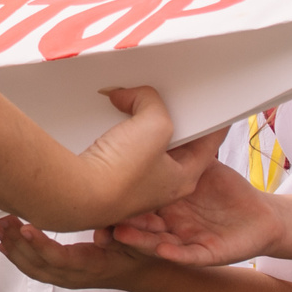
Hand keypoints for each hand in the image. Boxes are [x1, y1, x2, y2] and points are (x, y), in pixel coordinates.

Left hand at [0, 217, 149, 291]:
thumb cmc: (141, 255)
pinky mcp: (64, 275)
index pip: (59, 259)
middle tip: (2, 222)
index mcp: (92, 266)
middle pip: (39, 265)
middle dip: (17, 244)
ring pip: (34, 269)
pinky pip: (36, 269)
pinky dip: (20, 257)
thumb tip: (105, 235)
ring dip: (14, 249)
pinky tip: (7, 243)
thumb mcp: (139, 243)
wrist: (146, 275)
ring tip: (0, 228)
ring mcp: (68, 278)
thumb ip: (123, 237)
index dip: (40, 245)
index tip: (25, 228)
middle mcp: (76, 276)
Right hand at [70, 85, 201, 220]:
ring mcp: (136, 185)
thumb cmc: (121, 175)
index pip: (209, 144)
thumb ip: (151, 102)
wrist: (77, 194)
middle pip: (175, 142)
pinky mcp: (111, 181)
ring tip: (132, 106)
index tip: (214, 108)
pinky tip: (110, 123)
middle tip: (164, 100)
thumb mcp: (153, 124)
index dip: (213, 122)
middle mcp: (162, 186)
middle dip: (169, 119)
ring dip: (140, 126)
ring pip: (146, 146)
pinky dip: (119, 134)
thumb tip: (131, 97)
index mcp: (184, 178)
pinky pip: (122, 150)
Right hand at [112, 152, 280, 266]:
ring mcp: (184, 240)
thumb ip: (183, 144)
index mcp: (164, 203)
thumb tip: (162, 118)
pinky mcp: (204, 254)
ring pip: (156, 242)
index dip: (117, 200)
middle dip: (119, 223)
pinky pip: (187, 255)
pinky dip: (174, 254)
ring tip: (121, 234)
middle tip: (99, 220)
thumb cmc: (227, 192)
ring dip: (138, 239)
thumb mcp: (202, 163)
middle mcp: (169, 223)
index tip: (97, 194)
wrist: (259, 218)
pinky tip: (162, 250)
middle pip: (139, 224)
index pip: (135, 202)